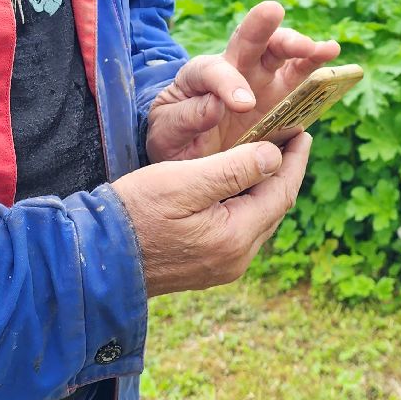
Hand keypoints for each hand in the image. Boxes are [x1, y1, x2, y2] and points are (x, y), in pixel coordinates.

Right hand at [111, 132, 311, 296]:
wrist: (97, 256)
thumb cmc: (135, 212)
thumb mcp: (183, 181)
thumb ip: (233, 169)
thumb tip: (275, 156)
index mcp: (235, 237)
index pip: (281, 193)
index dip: (294, 160)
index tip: (303, 132)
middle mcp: (236, 259)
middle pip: (274, 208)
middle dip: (284, 173)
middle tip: (289, 139)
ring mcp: (223, 267)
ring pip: (259, 220)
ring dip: (266, 188)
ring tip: (269, 156)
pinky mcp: (208, 267)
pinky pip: (241, 231)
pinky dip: (247, 204)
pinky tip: (240, 184)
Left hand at [145, 0, 338, 162]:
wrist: (187, 149)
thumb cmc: (172, 135)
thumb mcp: (167, 130)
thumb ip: (187, 117)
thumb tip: (217, 106)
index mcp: (200, 74)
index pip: (214, 70)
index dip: (228, 84)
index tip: (241, 104)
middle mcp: (234, 68)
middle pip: (251, 42)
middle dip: (267, 30)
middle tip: (281, 22)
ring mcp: (261, 82)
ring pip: (282, 56)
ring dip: (303, 49)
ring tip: (327, 48)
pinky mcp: (281, 99)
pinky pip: (304, 83)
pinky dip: (321, 75)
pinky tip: (340, 67)